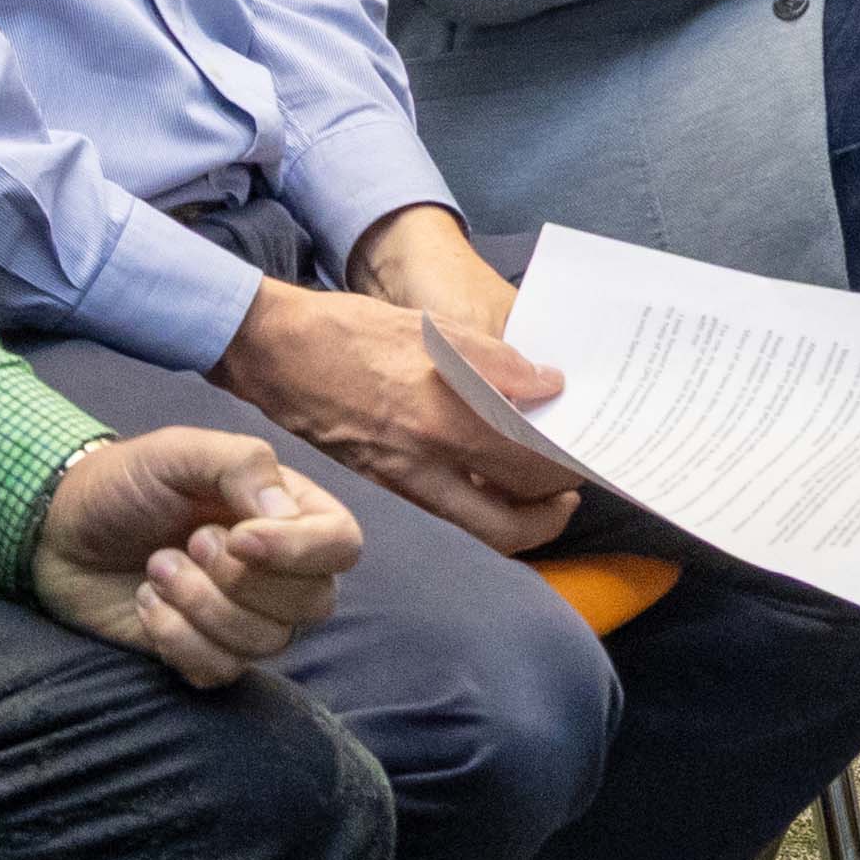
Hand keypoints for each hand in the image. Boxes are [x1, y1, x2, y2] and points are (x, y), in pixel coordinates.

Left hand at [33, 423, 360, 683]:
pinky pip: (222, 670)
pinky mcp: (207, 653)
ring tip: (156, 568)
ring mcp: (245, 617)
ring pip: (266, 643)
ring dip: (200, 605)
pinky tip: (148, 604)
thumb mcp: (179, 451)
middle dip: (240, 581)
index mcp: (289, 515)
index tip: (237, 537)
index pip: (341, 546)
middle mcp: (280, 571)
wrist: (59, 530)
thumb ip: (241, 464)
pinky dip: (178, 639)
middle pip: (314, 604)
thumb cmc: (125, 483)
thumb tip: (286, 514)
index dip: (299, 551)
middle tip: (187, 543)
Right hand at [215, 274, 578, 553]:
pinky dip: (482, 511)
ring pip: (481, 531)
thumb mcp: (433, 328)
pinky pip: (448, 517)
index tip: (586, 450)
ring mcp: (401, 482)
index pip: (530, 465)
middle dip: (554, 508)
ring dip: (522, 522)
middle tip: (572, 483)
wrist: (274, 352)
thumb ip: (498, 360)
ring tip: (544, 495)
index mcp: (444, 416)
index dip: (568, 466)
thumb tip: (547, 385)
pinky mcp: (383, 487)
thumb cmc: (350, 330)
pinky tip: (493, 482)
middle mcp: (425, 462)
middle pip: (514, 518)